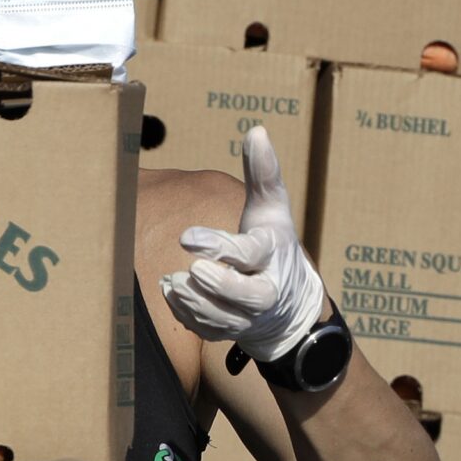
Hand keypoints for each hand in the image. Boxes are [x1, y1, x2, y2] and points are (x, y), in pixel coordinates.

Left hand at [159, 125, 326, 361]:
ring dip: (195, 301)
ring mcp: (250, 316)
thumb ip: (263, 173)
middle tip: (192, 268)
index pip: (250, 253)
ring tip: (173, 281)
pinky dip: (188, 315)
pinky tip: (171, 292)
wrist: (288, 301)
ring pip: (224, 318)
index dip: (220, 246)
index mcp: (274, 254)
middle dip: (218, 284)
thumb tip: (256, 130)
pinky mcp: (232, 331)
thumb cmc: (272, 243)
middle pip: (247, 296)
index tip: (187, 236)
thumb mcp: (271, 207)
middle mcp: (267, 290)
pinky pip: (208, 329)